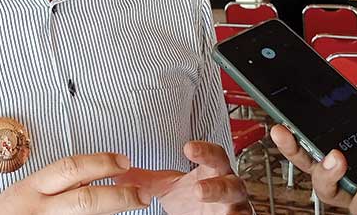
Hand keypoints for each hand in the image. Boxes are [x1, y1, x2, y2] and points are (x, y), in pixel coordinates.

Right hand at [0, 153, 148, 214]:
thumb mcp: (22, 194)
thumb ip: (51, 187)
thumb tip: (87, 178)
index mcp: (30, 190)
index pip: (70, 169)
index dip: (101, 162)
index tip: (123, 161)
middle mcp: (39, 211)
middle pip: (86, 201)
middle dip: (120, 196)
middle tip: (142, 194)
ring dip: (112, 213)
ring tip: (134, 204)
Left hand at [113, 141, 250, 213]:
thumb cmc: (192, 197)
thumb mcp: (168, 187)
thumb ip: (145, 180)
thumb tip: (117, 175)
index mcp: (214, 171)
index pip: (214, 156)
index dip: (205, 151)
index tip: (188, 148)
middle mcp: (229, 188)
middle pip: (232, 183)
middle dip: (217, 187)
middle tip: (198, 190)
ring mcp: (235, 208)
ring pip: (239, 208)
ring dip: (226, 209)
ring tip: (212, 210)